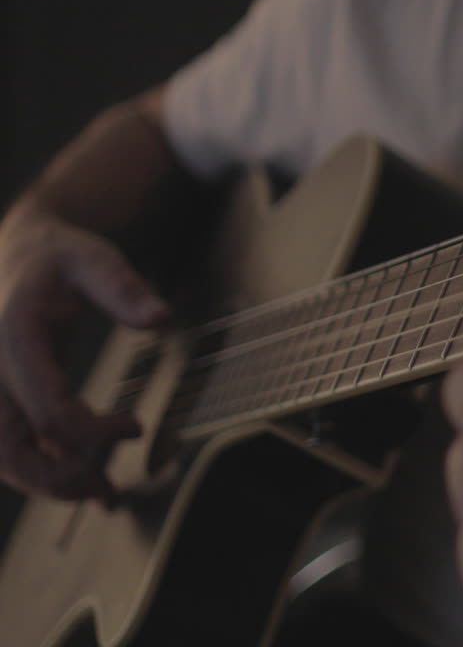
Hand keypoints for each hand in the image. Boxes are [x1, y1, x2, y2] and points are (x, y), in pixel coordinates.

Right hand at [0, 202, 167, 500]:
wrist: (22, 254)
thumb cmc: (61, 257)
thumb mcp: (94, 259)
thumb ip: (123, 288)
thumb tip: (160, 318)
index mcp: (13, 338)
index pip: (46, 408)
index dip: (92, 430)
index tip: (137, 426)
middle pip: (10, 449)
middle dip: (59, 478)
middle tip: (109, 486)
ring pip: (4, 457)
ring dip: (50, 485)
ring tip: (103, 495)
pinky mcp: (0, 400)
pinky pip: (11, 447)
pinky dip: (44, 470)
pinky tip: (85, 483)